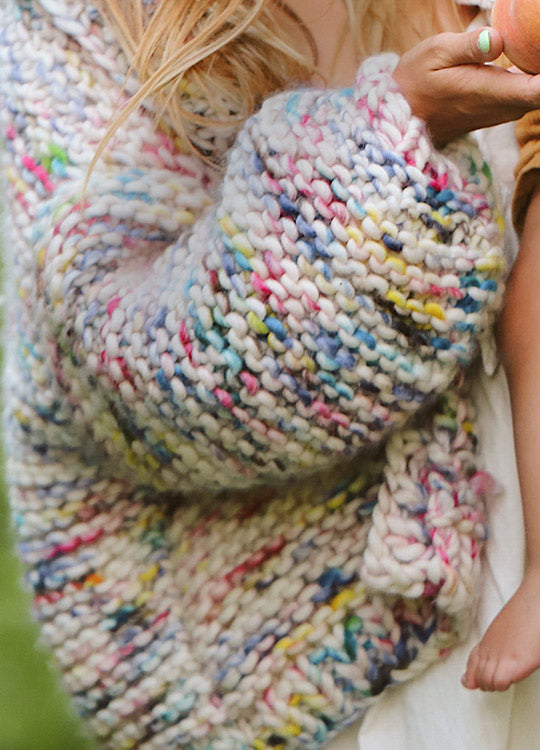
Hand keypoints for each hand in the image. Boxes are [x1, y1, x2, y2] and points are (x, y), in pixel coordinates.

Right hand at [393, 27, 539, 145]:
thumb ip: (469, 46)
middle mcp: (497, 108)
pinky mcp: (490, 115)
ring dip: (534, 79)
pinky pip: (519, 101)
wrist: (397, 116)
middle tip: (535, 45)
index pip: (538, 90)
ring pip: (532, 98)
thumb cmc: (414, 80)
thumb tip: (498, 38)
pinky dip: (527, 84)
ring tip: (530, 51)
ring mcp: (495, 115)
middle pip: (539, 94)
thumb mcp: (436, 53)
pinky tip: (520, 64)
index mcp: (488, 90)